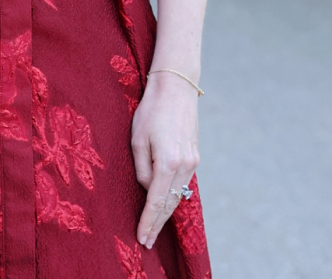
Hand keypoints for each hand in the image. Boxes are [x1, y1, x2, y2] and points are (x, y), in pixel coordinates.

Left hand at [131, 69, 201, 247]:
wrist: (176, 89)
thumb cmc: (150, 111)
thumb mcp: (136, 139)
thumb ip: (141, 168)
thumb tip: (147, 189)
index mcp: (168, 162)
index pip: (156, 201)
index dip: (148, 222)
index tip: (142, 238)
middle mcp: (185, 166)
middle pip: (171, 203)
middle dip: (158, 223)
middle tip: (147, 241)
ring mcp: (193, 162)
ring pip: (179, 195)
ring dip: (166, 212)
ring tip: (154, 228)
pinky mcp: (195, 156)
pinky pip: (183, 183)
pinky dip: (174, 197)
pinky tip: (166, 205)